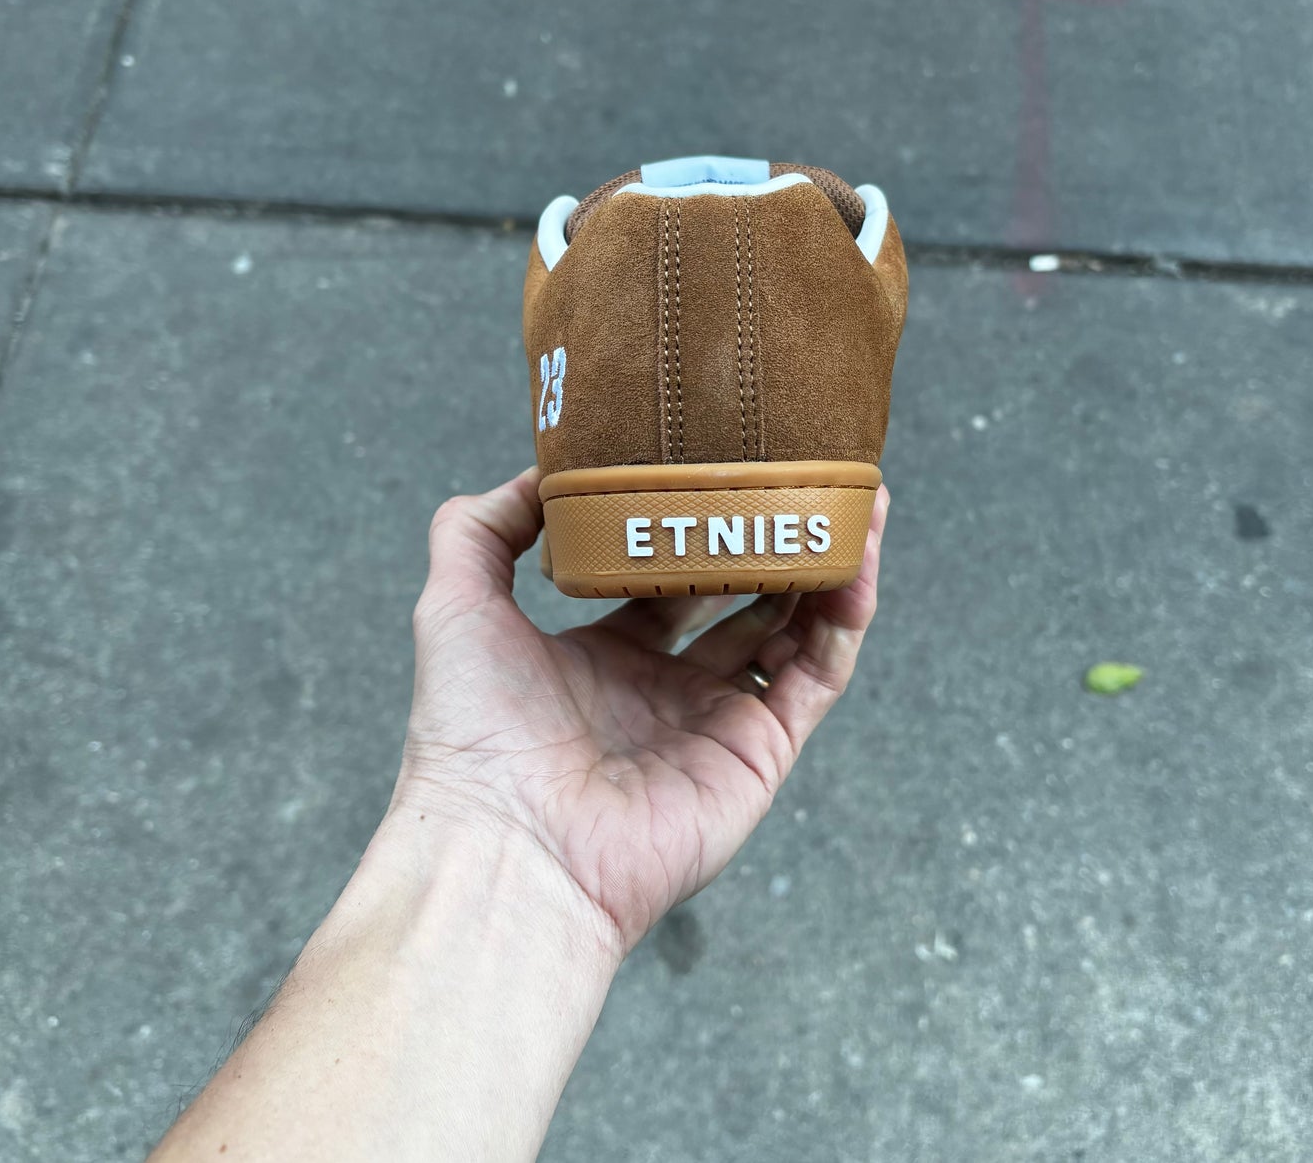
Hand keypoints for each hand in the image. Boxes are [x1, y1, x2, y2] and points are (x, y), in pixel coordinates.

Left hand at [396, 468, 889, 956]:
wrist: (508, 843)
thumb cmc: (472, 734)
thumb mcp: (456, 604)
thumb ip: (480, 528)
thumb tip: (539, 471)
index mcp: (609, 656)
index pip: (673, 578)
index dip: (703, 526)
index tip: (726, 468)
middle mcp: (670, 688)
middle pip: (745, 598)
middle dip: (777, 540)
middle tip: (806, 475)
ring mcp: (719, 721)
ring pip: (796, 631)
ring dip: (828, 567)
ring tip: (856, 500)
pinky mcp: (760, 753)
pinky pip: (819, 676)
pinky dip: (846, 619)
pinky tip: (856, 560)